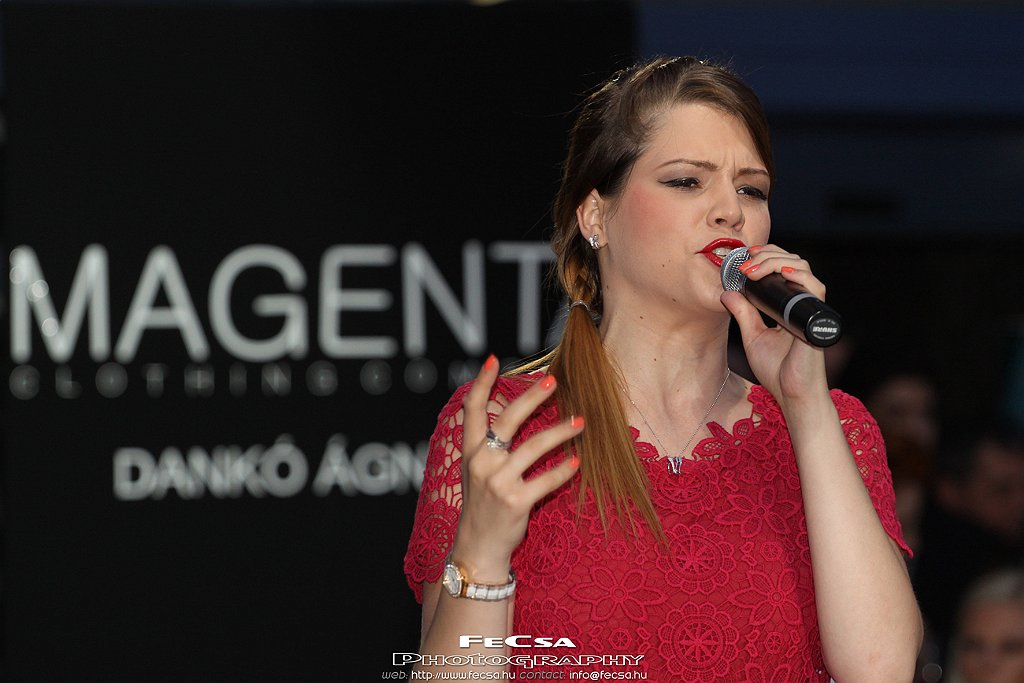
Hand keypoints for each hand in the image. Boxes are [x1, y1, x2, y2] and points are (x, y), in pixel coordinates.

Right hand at [451, 355, 583, 581]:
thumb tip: (512, 411)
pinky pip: (545, 480)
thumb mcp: (477, 472)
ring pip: (534, 448)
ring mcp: (497, 482)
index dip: (481, 383)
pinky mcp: (515, 502)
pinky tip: (577, 462)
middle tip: (554, 380)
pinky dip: (563, 471)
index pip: (472, 410)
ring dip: (559, 432)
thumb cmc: (483, 506)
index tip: (493, 359)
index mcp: (470, 452)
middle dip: (532, 397)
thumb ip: (489, 445)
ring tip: (580, 422)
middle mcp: (481, 463)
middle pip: (508, 420)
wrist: (477, 548)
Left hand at [719, 245, 830, 406]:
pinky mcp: (816, 318)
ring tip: (753, 268)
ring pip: (802, 268)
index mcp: (788, 305)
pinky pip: (815, 288)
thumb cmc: (777, 370)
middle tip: (745, 262)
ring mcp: (810, 308)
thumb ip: (743, 313)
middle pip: (792, 262)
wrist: (791, 393)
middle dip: (767, 255)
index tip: (744, 258)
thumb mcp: (753, 336)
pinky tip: (782, 272)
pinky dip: (799, 275)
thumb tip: (727, 292)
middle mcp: (801, 302)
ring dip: (776, 261)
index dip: (765, 257)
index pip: (782, 269)